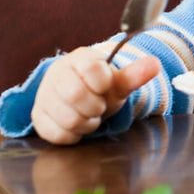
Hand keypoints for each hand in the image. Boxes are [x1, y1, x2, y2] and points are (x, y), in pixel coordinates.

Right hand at [31, 46, 159, 144]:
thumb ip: (136, 74)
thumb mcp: (119, 81)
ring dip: (87, 123)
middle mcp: (56, 74)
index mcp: (79, 59)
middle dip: (95, 106)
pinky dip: (74, 134)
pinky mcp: (38, 116)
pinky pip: (57, 134)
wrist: (79, 99)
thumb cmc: (100, 88)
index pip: (92, 69)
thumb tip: (156, 64)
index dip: (103, 83)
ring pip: (67, 118)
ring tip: (90, 115)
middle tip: (99, 106)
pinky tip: (78, 125)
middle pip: (75, 95)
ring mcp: (44, 95)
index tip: (105, 87)